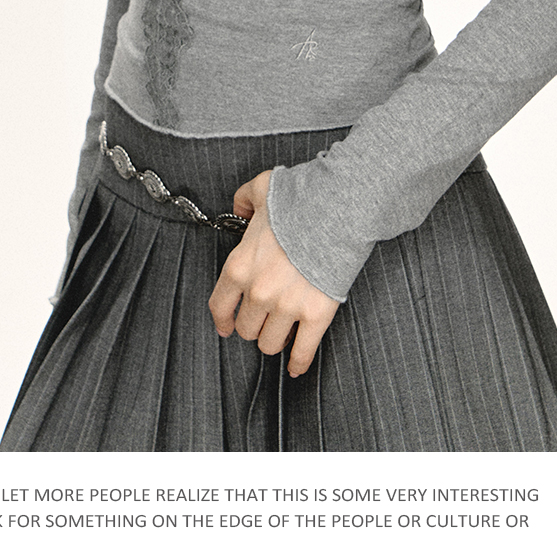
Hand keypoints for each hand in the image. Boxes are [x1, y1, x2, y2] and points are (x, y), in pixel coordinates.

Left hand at [208, 170, 339, 376]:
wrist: (336, 207)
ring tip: (282, 332)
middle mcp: (258, 292)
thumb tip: (240, 209)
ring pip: (270, 344)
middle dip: (254, 325)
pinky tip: (296, 367)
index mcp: (239, 266)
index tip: (225, 326)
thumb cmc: (300, 198)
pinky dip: (299, 362)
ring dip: (274, 340)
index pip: (220, 305)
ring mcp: (287, 306)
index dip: (222, 320)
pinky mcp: (315, 314)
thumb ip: (243, 199)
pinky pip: (303, 350)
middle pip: (246, 329)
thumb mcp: (261, 188)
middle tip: (263, 319)